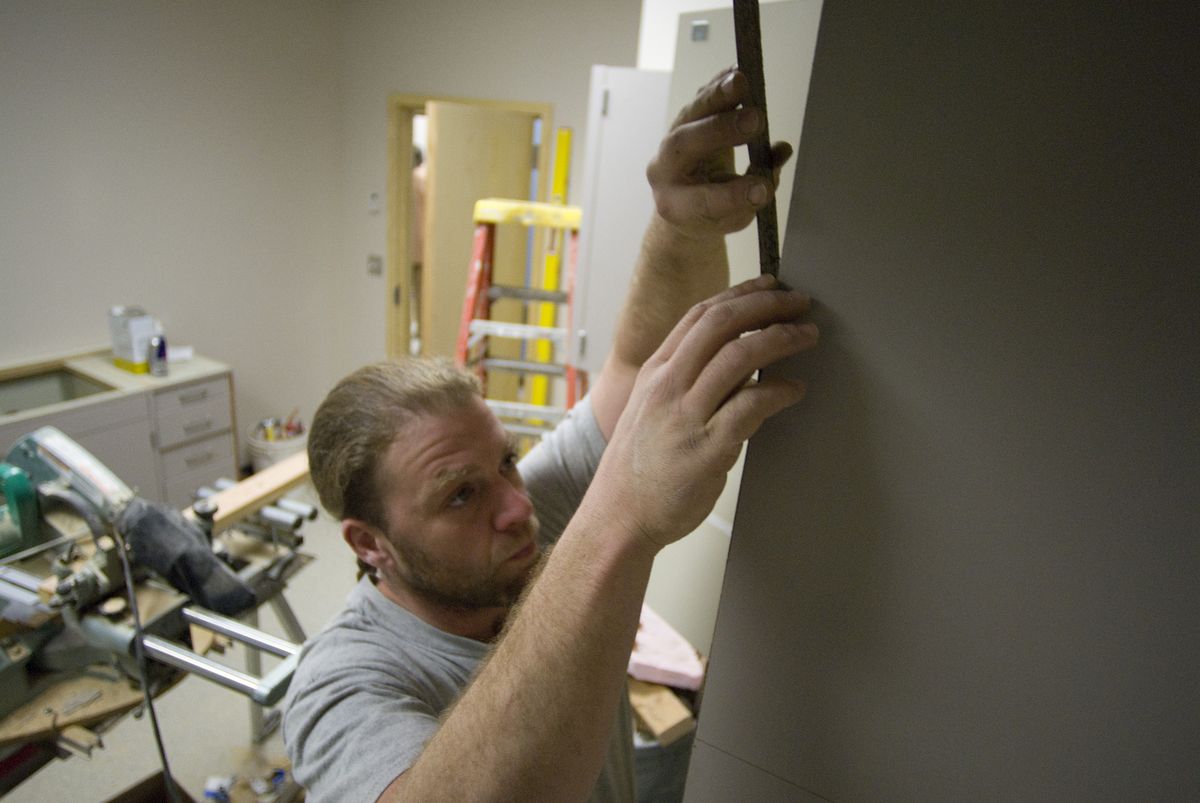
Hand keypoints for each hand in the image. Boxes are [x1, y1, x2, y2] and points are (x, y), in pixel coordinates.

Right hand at [590, 275, 816, 553]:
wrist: (618, 517)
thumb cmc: (639, 468)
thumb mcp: (650, 410)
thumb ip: (684, 382)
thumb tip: (735, 360)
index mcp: (655, 372)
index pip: (700, 316)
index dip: (740, 294)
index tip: (770, 286)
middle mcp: (668, 387)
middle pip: (721, 325)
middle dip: (766, 306)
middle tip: (799, 303)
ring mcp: (686, 416)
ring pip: (739, 357)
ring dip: (780, 339)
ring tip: (807, 337)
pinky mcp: (707, 449)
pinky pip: (750, 406)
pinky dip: (779, 391)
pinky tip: (796, 389)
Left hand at [646, 68, 793, 238]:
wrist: (683, 203)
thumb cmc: (711, 215)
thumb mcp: (734, 217)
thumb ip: (756, 192)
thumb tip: (780, 152)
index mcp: (675, 205)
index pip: (702, 200)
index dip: (734, 194)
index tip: (764, 188)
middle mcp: (664, 171)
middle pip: (684, 145)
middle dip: (719, 130)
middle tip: (755, 120)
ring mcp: (670, 141)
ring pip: (689, 115)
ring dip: (717, 96)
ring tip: (742, 81)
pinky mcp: (684, 120)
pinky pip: (699, 99)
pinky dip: (718, 84)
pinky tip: (736, 72)